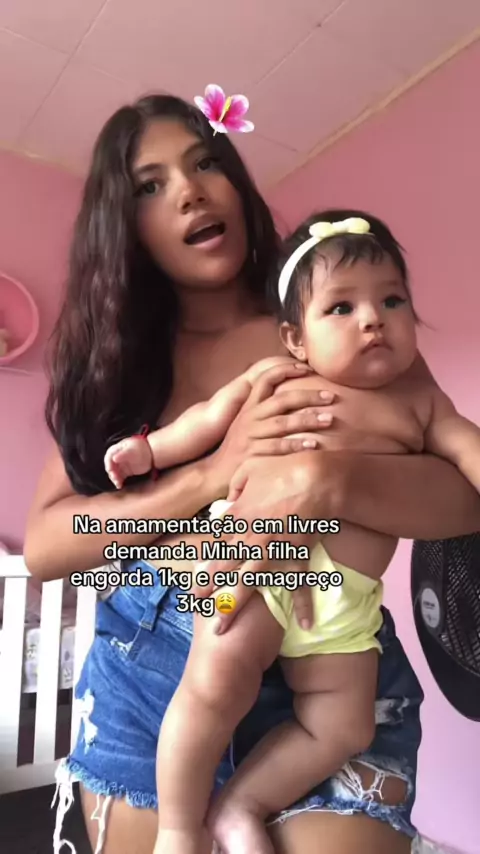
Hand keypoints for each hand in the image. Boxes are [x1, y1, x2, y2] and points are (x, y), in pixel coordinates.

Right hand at [104, 437, 152, 488]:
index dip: (108, 463)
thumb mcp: (133, 450)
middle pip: (110, 466)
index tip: (110, 470)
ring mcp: (121, 465)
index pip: (109, 456)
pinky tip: (119, 486)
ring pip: (114, 473)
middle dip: (111, 472)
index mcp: (117, 449)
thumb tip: (114, 458)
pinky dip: (119, 481)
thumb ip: (123, 454)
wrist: (152, 454)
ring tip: (118, 483)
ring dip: (114, 478)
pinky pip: (119, 477)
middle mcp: (117, 457)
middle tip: (115, 478)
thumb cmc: (142, 448)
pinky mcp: (125, 472)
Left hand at [196, 451, 344, 632]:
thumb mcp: (250, 468)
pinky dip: (304, 603)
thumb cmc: (283, 468)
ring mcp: (274, 551)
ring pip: (250, 582)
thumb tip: (229, 503)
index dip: (201, 559)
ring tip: (221, 627)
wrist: (318, 478)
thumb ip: (235, 487)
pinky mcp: (298, 556)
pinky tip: (305, 624)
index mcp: (239, 516)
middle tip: (194, 605)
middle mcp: (252, 538)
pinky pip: (301, 583)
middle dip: (208, 587)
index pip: (215, 542)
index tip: (191, 575)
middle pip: (224, 567)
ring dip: (235, 605)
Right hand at [206, 362, 334, 495]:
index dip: (286, 370)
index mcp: (249, 407)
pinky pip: (277, 448)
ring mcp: (249, 436)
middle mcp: (249, 418)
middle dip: (308, 397)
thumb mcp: (248, 423)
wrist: (215, 472)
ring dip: (307, 421)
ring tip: (329, 419)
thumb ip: (266, 410)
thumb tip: (297, 399)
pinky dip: (296, 445)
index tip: (308, 368)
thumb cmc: (239, 447)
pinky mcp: (251, 455)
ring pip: (281, 424)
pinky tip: (314, 445)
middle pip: (281, 400)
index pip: (265, 379)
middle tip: (330, 396)